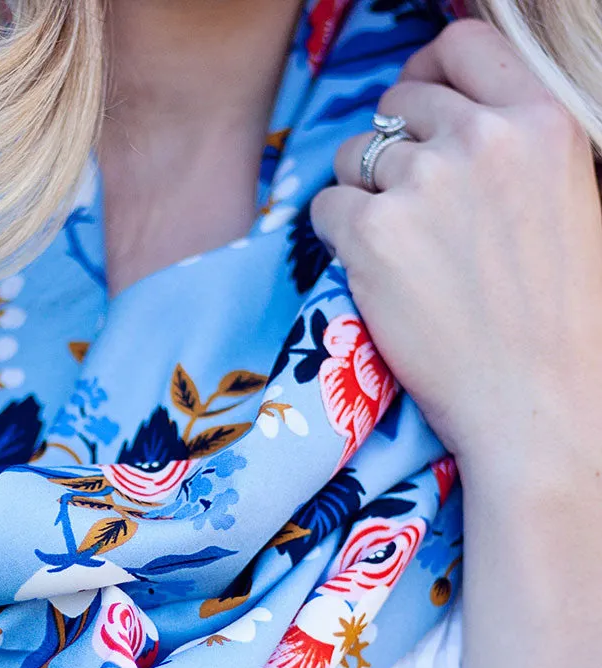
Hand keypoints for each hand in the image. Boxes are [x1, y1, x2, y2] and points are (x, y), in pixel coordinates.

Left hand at [311, 19, 601, 489]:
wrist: (535, 399)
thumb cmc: (557, 315)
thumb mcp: (566, 197)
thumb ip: (513, 146)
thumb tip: (448, 114)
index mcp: (543, 119)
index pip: (462, 45)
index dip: (429, 73)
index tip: (417, 110)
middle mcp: (482, 138)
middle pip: (399, 100)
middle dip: (394, 141)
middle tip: (405, 197)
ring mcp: (422, 184)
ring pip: (355, 154)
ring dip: (362, 190)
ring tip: (396, 246)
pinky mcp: (371, 235)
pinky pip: (325, 206)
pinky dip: (336, 233)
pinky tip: (370, 269)